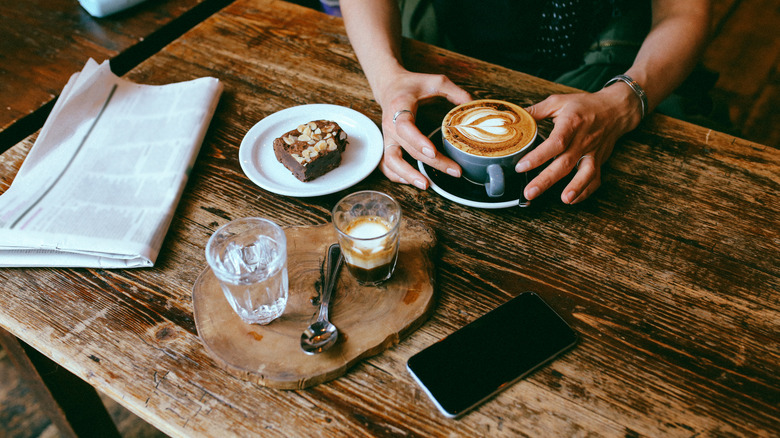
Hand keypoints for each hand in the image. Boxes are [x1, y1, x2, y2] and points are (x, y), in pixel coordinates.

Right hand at [377, 70, 471, 188]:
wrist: (390, 86)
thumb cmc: (413, 85)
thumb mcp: (436, 81)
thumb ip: (456, 92)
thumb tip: (474, 106)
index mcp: (400, 107)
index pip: (405, 127)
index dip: (418, 140)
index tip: (432, 151)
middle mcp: (390, 125)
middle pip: (408, 149)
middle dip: (431, 163)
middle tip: (453, 171)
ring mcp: (387, 137)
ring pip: (392, 161)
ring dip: (408, 175)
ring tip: (427, 185)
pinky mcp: (387, 145)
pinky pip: (387, 165)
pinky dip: (396, 176)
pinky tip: (413, 181)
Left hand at [516, 84, 641, 203]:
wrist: (615, 109)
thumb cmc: (583, 105)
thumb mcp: (558, 101)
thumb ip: (535, 112)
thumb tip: (512, 121)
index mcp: (571, 123)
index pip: (555, 143)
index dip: (537, 157)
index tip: (521, 167)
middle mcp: (583, 140)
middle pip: (565, 162)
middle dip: (547, 180)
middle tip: (529, 192)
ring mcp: (593, 152)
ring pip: (585, 173)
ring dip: (575, 188)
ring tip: (564, 200)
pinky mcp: (599, 160)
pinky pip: (595, 178)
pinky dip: (586, 191)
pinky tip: (573, 200)